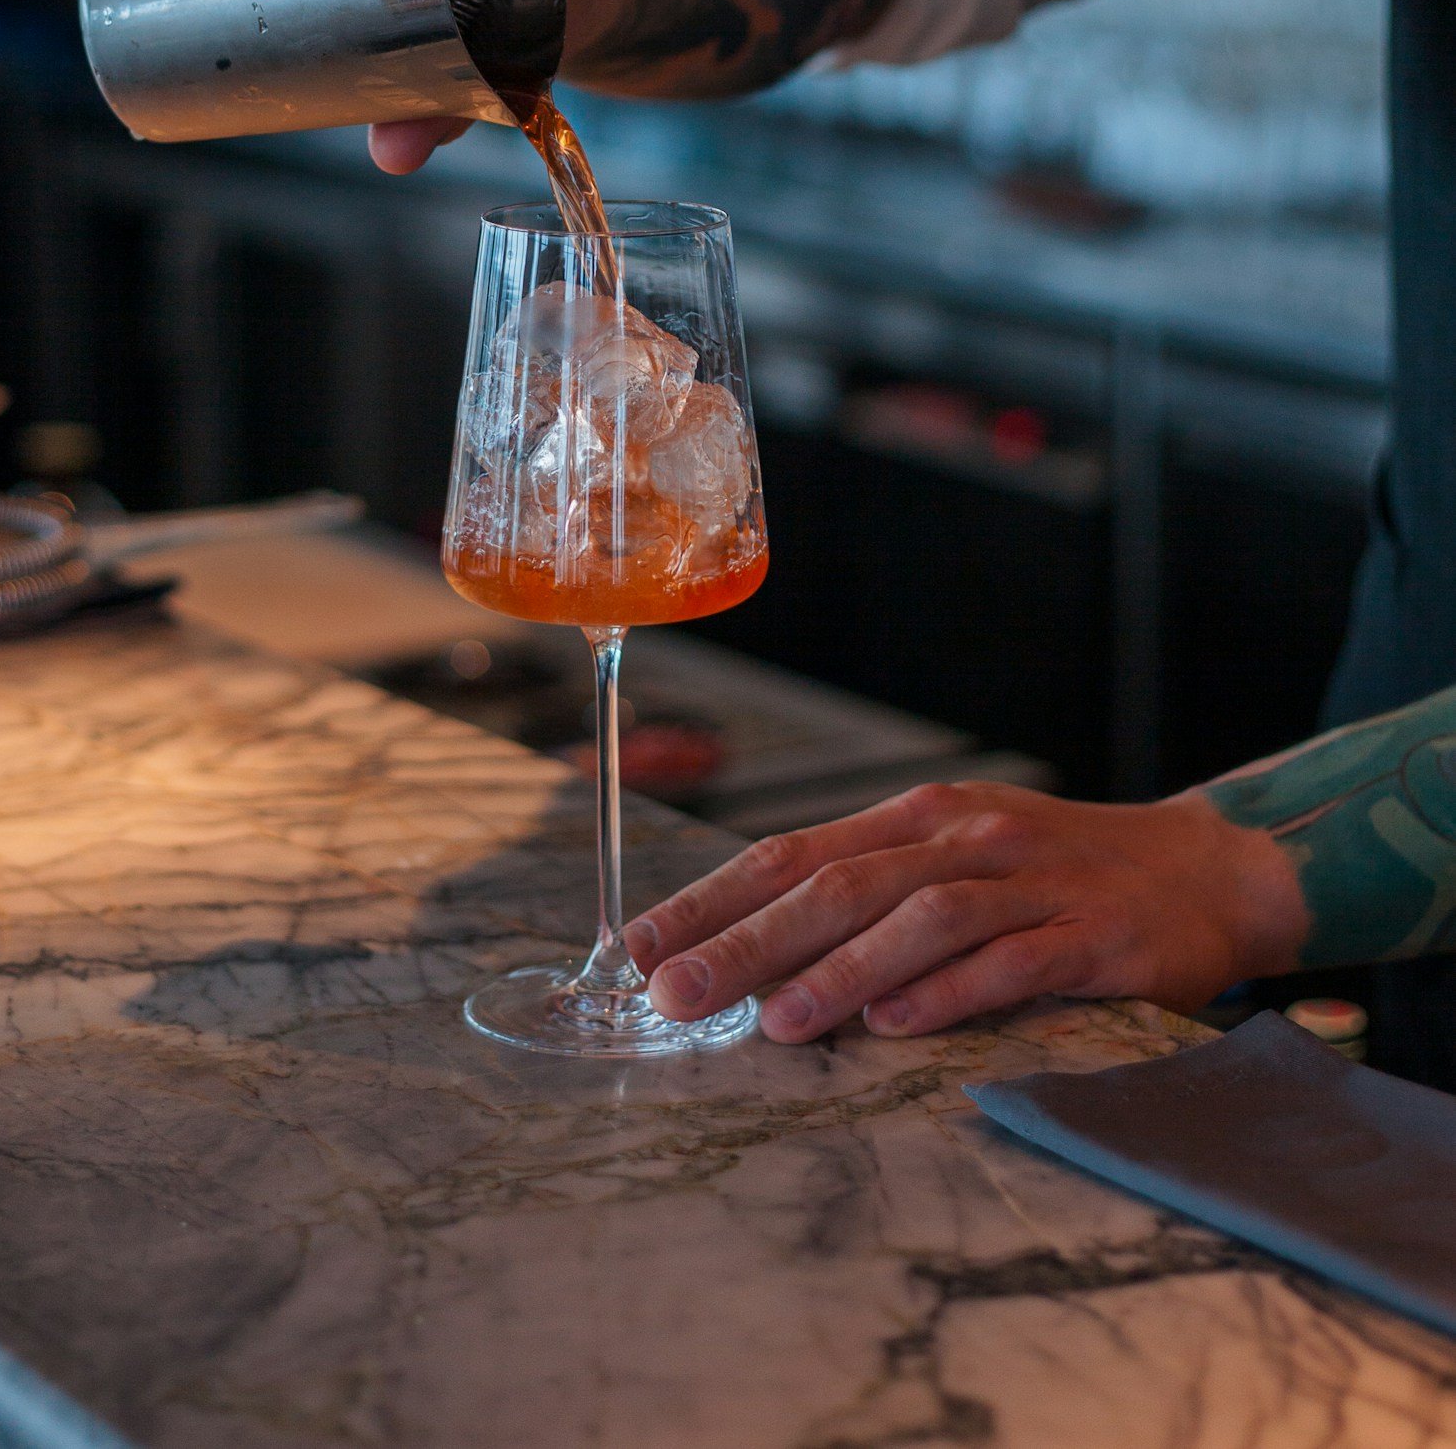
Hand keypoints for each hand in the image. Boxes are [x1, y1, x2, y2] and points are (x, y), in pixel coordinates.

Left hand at [625, 780, 1306, 1043]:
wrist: (1202, 870)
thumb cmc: (1056, 874)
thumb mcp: (957, 859)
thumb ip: (870, 892)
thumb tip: (754, 950)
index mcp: (917, 819)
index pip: (792, 854)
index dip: (712, 899)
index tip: (640, 946)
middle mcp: (962, 838)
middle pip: (836, 886)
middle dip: (745, 940)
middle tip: (674, 993)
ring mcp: (1028, 882)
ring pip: (914, 919)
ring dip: (837, 971)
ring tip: (771, 1022)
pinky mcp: (1089, 935)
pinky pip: (1009, 962)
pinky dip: (948, 991)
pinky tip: (896, 1023)